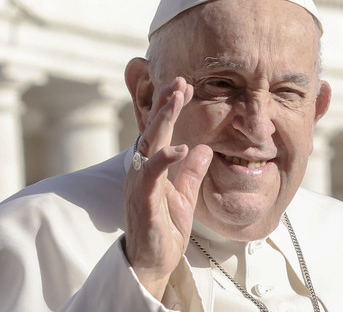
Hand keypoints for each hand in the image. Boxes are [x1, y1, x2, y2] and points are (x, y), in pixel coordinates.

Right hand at [123, 77, 212, 299]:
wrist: (154, 262)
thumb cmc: (165, 229)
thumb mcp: (185, 196)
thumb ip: (191, 172)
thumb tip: (202, 148)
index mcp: (152, 168)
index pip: (160, 131)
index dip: (171, 108)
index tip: (185, 86)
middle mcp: (142, 171)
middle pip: (152, 130)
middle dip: (166, 104)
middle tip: (180, 81)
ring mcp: (140, 184)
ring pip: (148, 145)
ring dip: (162, 121)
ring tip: (177, 100)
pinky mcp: (143, 200)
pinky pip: (151, 175)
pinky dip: (164, 159)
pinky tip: (180, 148)